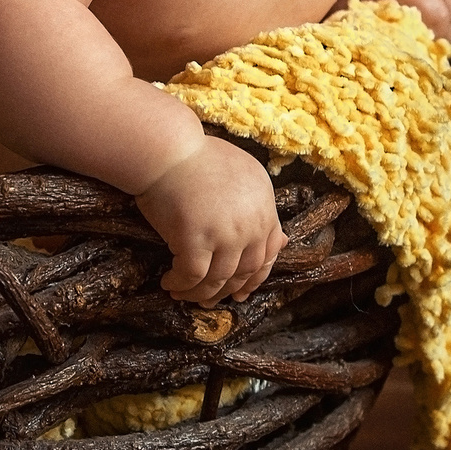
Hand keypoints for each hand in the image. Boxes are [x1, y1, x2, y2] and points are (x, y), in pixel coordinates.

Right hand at [135, 135, 286, 305]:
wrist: (167, 149)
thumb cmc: (198, 157)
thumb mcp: (245, 175)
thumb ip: (260, 208)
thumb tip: (283, 241)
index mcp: (264, 206)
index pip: (270, 252)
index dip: (255, 277)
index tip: (242, 291)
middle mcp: (251, 223)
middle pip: (245, 271)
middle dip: (228, 290)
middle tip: (210, 300)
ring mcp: (225, 234)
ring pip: (218, 279)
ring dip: (201, 293)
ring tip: (185, 295)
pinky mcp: (196, 240)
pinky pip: (192, 276)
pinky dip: (181, 285)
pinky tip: (169, 284)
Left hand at [344, 0, 450, 41]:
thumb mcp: (359, 16)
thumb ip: (385, 36)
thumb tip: (406, 68)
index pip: (439, 14)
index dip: (439, 34)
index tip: (431, 49)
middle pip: (449, 3)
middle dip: (446, 26)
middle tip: (436, 43)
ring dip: (448, 11)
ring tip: (436, 27)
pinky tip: (433, 6)